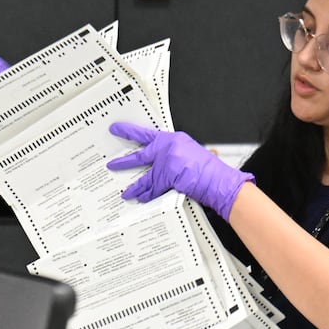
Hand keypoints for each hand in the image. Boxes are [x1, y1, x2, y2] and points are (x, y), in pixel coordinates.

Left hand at [106, 122, 253, 220]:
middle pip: (140, 155)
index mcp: (173, 139)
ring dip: (134, 186)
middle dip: (124, 161)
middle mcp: (167, 148)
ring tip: (125, 193)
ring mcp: (165, 162)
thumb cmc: (209, 168)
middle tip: (111, 163)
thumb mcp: (194, 152)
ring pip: (145, 176)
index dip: (130, 132)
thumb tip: (175, 159)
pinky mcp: (166, 177)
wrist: (217, 179)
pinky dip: (147, 195)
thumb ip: (181, 154)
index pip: (147, 134)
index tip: (117, 129)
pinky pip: (153, 188)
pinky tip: (140, 198)